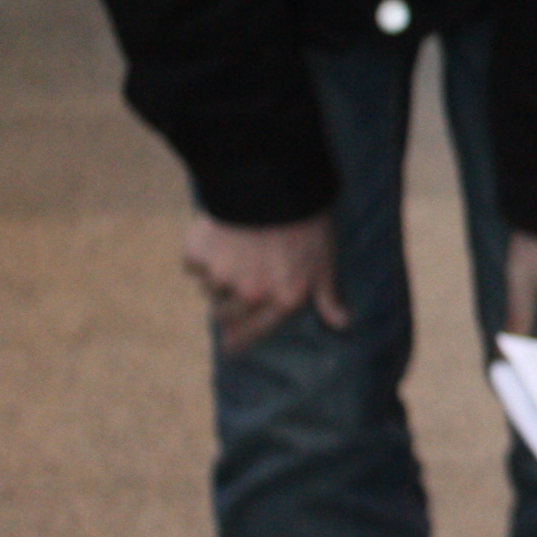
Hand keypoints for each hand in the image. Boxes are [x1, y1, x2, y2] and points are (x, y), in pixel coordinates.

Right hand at [185, 210, 347, 354]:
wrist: (273, 187)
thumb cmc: (306, 225)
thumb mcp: (325, 262)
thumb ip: (327, 296)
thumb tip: (342, 323)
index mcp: (282, 300)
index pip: (255, 331)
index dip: (240, 340)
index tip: (229, 348)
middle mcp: (250, 295)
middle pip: (224, 314)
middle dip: (228, 302)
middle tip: (236, 278)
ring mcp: (221, 277)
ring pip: (209, 288)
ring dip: (216, 275)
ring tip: (235, 249)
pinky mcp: (197, 256)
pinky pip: (194, 262)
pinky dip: (202, 252)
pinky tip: (218, 235)